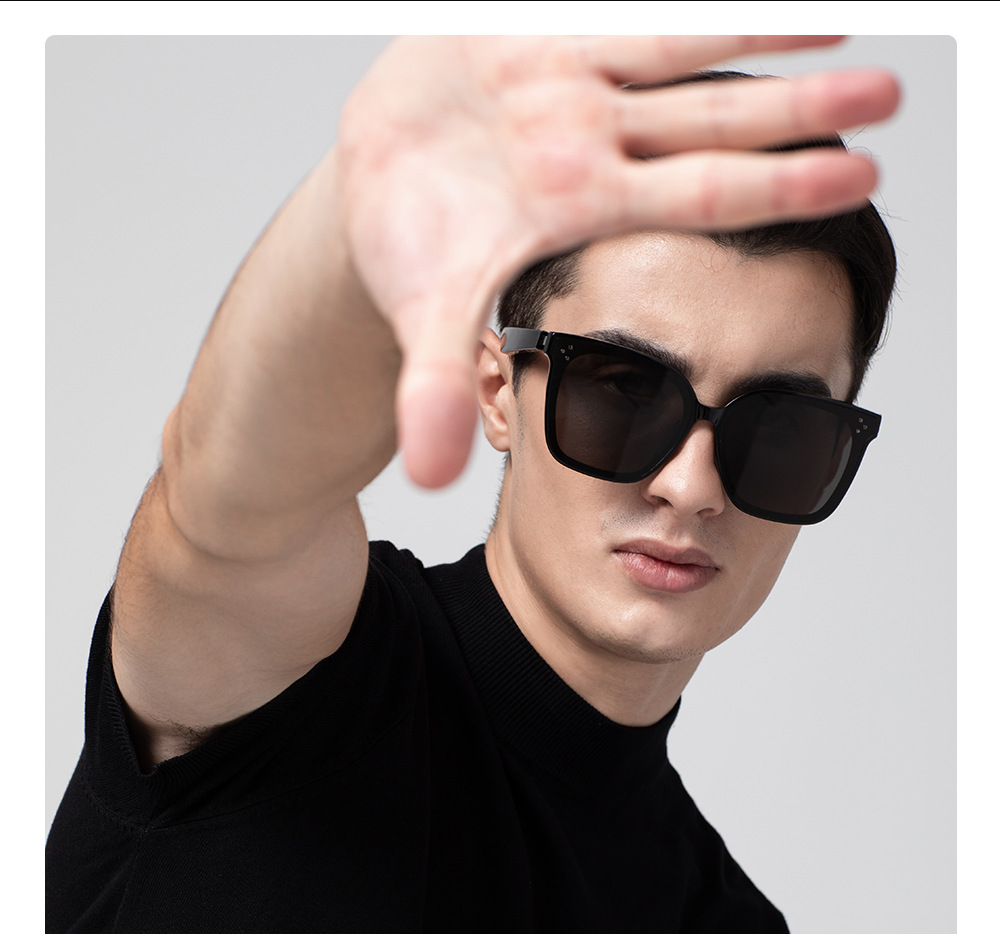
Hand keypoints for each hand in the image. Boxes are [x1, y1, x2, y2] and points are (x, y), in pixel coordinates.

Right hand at [337, 35, 898, 489]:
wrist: (374, 177)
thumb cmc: (416, 249)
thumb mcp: (428, 320)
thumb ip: (437, 388)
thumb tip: (434, 478)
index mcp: (590, 204)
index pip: (706, 195)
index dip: (782, 187)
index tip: (861, 179)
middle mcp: (599, 140)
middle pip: (718, 124)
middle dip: (801, 112)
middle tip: (886, 98)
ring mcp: (575, 80)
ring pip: (686, 50)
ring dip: (764, 36)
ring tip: (844, 24)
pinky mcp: (539, 29)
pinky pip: (629, 11)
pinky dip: (691, 7)